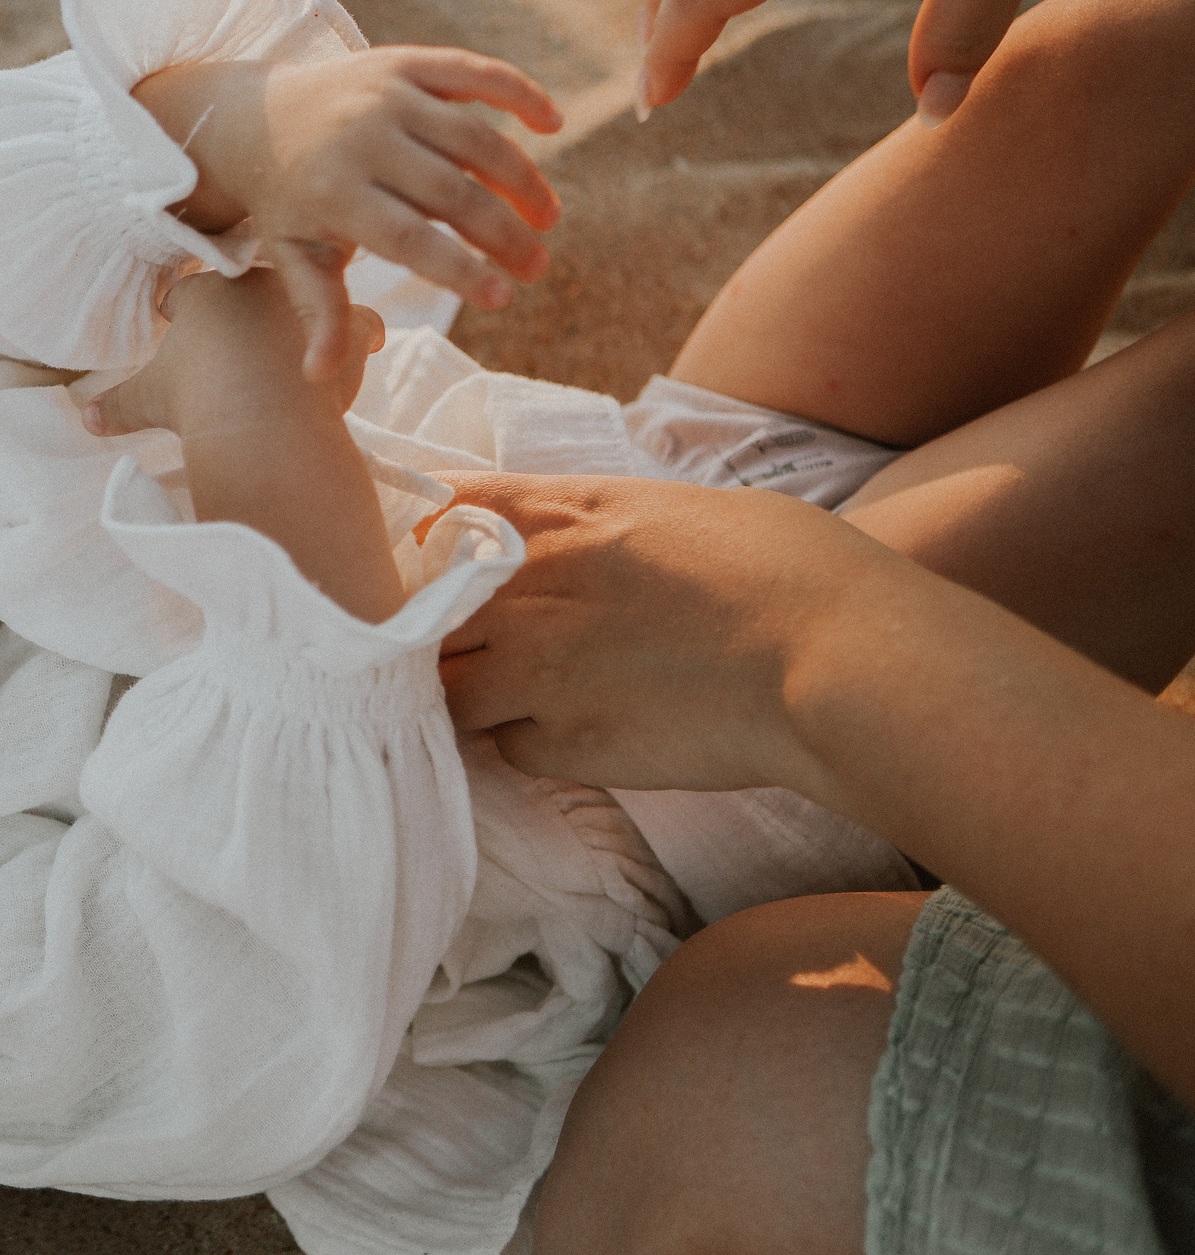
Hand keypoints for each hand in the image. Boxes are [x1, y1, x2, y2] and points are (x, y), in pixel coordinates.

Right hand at [87, 270, 406, 622]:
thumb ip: (117, 405)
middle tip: (240, 341)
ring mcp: (302, 302)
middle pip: (248, 291)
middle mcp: (254, 283)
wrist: (255, 416)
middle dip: (244, 313)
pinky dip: (361, 334)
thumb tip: (84, 419)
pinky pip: (359, 321)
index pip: (189, 292)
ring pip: (305, 299)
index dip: (183, 312)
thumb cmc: (194, 400)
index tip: (180, 326)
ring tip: (301, 340)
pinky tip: (366, 344)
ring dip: (304, 317)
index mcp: (204, 291)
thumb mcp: (148, 401)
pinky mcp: (342, 326)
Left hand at [133, 49, 561, 379]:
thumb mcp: (294, 256)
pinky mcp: (404, 63)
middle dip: (502, 233)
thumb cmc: (287, 201)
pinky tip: (554, 123)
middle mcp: (362, 138)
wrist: (251, 117)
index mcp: (334, 192)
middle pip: (451, 190)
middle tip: (537, 268)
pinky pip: (472, 73)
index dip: (460, 268)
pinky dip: (518, 92)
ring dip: (521, 178)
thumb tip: (317, 376)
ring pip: (473, 136)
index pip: (409, 237)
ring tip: (546, 219)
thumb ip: (317, 311)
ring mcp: (385, 94)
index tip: (504, 297)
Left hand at [434, 472, 903, 796]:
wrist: (836, 656)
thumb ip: (596, 520)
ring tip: (515, 695)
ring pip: (444, 688)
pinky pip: (505, 747)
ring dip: (468, 692)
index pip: (439, 507)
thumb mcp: (674, 508)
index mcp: (557, 515)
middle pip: (419, 607)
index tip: (428, 552)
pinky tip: (574, 732)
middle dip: (429, 624)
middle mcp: (526, 589)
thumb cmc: (786, 568)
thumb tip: (574, 538)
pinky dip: (524, 744)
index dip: (423, 533)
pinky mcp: (560, 743)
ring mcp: (534, 670)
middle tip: (464, 638)